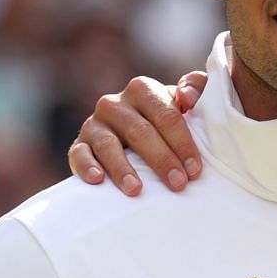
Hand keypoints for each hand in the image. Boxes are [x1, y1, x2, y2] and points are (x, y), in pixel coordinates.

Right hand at [68, 71, 208, 195]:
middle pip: (140, 132)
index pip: (166, 115)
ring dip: (123, 169)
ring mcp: (94, 124)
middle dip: (161, 159)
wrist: (135, 140)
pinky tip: (98, 179)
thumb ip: (197, 87)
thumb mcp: (187, 102)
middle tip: (178, 184)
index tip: (195, 170)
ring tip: (137, 190)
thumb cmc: (168, 123)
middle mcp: (115, 104)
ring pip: (108, 145)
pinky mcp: (79, 145)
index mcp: (143, 90)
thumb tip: (186, 97)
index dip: (183, 143)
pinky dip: (87, 166)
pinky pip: (79, 155)